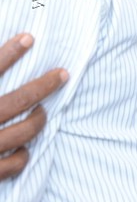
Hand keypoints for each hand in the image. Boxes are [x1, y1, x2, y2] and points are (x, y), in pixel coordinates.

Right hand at [0, 34, 67, 179]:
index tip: (28, 38)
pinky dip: (24, 154)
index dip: (8, 53)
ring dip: (39, 119)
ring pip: (25, 131)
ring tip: (42, 111)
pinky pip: (16, 163)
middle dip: (44, 85)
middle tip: (63, 74)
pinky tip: (24, 146)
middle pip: (18, 101)